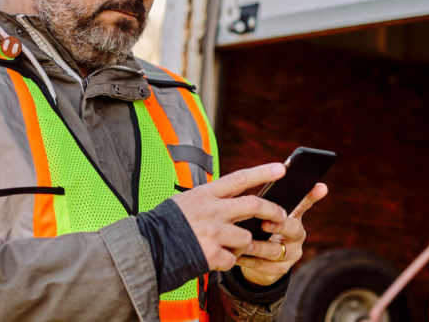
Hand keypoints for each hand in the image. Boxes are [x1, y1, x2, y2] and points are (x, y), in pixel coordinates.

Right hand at [170, 163, 290, 271]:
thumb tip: (235, 194)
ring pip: (246, 237)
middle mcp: (211, 211)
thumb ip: (211, 198)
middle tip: (282, 215)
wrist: (147, 248)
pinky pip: (233, 259)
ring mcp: (212, 233)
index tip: (281, 168)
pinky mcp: (211, 254)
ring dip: (243, 244)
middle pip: (253, 206)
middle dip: (272, 211)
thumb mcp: (187, 201)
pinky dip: (228, 261)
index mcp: (206, 195)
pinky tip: (214, 259)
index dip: (263, 172)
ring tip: (228, 245)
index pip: (239, 179)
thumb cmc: (167, 224)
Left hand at [237, 182, 328, 285]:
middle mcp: (297, 235)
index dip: (312, 195)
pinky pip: (263, 266)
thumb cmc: (260, 228)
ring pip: (276, 250)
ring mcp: (290, 254)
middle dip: (279, 225)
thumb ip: (266, 196)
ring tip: (244, 242)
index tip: (320, 187)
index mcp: (294, 215)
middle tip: (265, 222)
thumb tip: (271, 170)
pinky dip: (248, 260)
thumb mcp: (264, 211)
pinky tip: (235, 255)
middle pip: (294, 228)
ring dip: (259, 246)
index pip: (305, 202)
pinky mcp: (279, 270)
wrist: (257, 261)